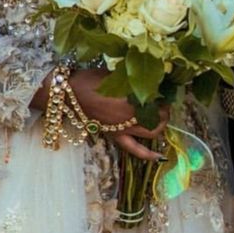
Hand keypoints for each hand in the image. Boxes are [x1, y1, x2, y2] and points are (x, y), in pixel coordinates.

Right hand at [32, 68, 168, 160]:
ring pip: (150, 133)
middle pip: (157, 116)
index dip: (162, 94)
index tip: (163, 87)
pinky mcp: (115, 136)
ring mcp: (123, 129)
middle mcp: (129, 116)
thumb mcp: (114, 74)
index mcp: (129, 99)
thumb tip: (149, 79)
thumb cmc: (90, 79)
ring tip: (162, 118)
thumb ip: (132, 80)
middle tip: (164, 101)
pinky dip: (148, 155)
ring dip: (160, 125)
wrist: (68, 94)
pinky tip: (160, 157)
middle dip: (164, 110)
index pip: (155, 99)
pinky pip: (134, 149)